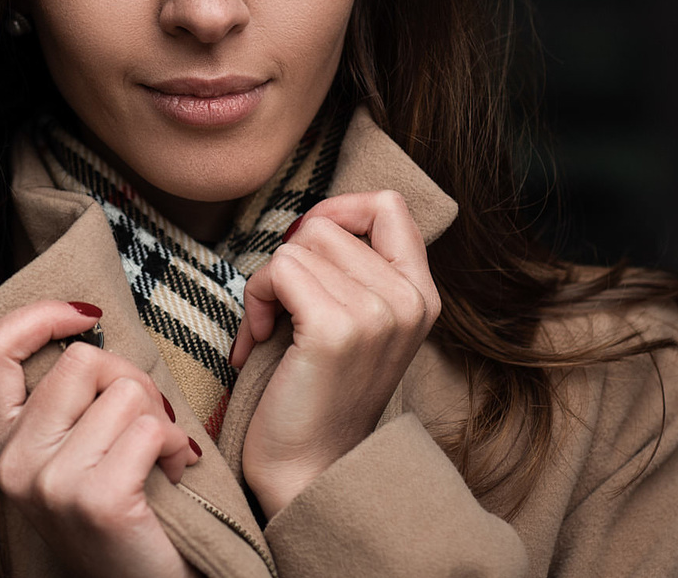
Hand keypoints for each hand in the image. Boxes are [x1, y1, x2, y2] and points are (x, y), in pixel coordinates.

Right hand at [0, 300, 201, 577]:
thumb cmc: (119, 515)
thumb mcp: (71, 454)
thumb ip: (65, 400)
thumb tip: (89, 323)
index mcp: (1, 444)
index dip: (38, 316)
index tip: (85, 316)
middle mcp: (13, 463)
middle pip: (81, 360)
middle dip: (131, 377)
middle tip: (149, 419)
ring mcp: (50, 483)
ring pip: (124, 391)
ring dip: (161, 417)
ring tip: (161, 455)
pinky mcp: (96, 500)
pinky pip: (152, 429)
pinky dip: (177, 445)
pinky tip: (175, 471)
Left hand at [229, 190, 439, 517]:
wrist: (310, 471)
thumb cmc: (317, 394)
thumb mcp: (356, 322)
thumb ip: (354, 270)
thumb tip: (313, 220)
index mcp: (421, 295)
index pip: (388, 206)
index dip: (336, 210)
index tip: (306, 248)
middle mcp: (409, 301)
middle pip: (326, 225)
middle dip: (289, 262)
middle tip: (283, 314)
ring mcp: (378, 314)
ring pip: (297, 246)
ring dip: (268, 285)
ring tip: (274, 331)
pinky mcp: (337, 330)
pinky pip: (280, 271)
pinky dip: (256, 300)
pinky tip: (261, 339)